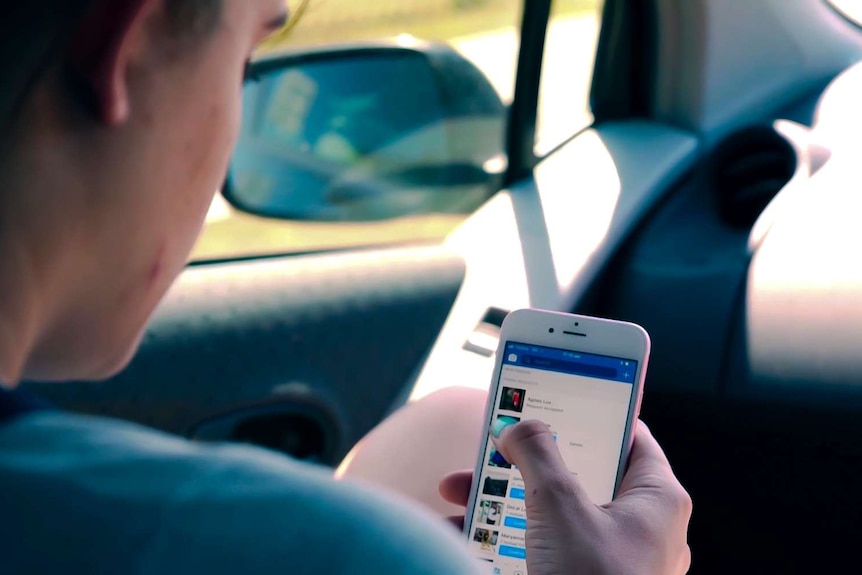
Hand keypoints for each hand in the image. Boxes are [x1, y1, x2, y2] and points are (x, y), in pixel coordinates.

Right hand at [440, 420, 691, 574]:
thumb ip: (537, 453)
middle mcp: (641, 527)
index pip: (629, 434)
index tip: (554, 395)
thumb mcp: (559, 504)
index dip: (590, 411)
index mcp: (657, 499)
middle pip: (582, 473)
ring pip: (557, 511)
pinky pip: (546, 547)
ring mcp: (613, 559)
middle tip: (495, 445)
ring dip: (507, 499)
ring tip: (461, 489)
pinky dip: (508, 536)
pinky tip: (464, 532)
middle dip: (528, 460)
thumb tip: (519, 427)